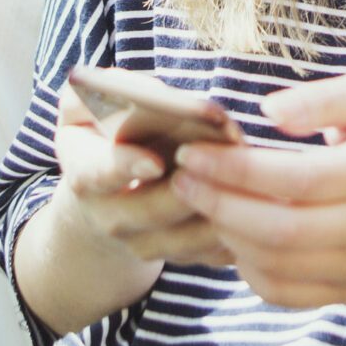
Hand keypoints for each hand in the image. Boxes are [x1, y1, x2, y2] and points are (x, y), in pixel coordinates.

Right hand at [50, 79, 232, 266]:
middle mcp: (110, 217)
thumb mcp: (85, 106)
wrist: (109, 195)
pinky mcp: (182, 255)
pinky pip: (213, 250)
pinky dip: (239, 228)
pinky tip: (260, 198)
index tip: (154, 160)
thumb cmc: (102, 135)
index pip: (99, 173)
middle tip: (221, 159)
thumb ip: (107, 89)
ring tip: (249, 174)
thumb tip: (154, 93)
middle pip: (151, 211)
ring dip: (221, 207)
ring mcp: (146, 243)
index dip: (126, 167)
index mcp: (85, 174)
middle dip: (188, 186)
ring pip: (188, 238)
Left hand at [167, 73, 345, 309]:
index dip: (237, 168)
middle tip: (181, 180)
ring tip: (199, 202)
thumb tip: (271, 112)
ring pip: (277, 264)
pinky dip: (246, 268)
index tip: (191, 151)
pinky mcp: (345, 293)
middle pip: (282, 229)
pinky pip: (282, 292)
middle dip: (220, 204)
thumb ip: (322, 97)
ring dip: (226, 234)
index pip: (298, 178)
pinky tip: (230, 235)